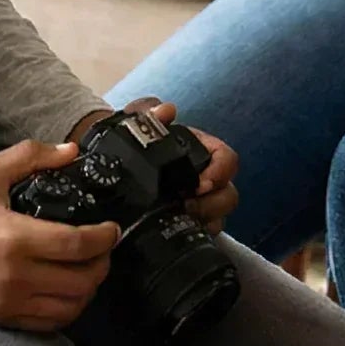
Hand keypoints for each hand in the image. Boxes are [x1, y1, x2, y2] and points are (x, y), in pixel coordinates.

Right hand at [0, 138, 119, 330]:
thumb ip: (32, 157)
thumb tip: (72, 150)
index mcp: (15, 237)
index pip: (77, 245)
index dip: (104, 238)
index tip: (113, 228)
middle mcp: (15, 275)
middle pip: (81, 281)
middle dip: (103, 264)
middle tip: (104, 248)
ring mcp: (7, 302)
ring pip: (69, 308)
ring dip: (88, 290)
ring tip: (89, 268)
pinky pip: (48, 324)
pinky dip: (66, 310)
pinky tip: (66, 290)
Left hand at [120, 97, 240, 230]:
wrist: (116, 166)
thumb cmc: (135, 143)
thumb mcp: (138, 124)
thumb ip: (149, 113)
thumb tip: (166, 111)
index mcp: (202, 151)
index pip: (228, 159)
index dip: (221, 172)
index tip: (201, 183)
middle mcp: (206, 178)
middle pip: (228, 195)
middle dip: (212, 205)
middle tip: (186, 206)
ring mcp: (200, 203)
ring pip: (219, 218)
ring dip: (203, 221)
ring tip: (178, 221)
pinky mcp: (189, 223)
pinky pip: (201, 234)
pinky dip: (191, 234)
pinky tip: (173, 233)